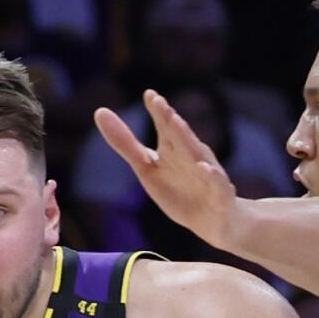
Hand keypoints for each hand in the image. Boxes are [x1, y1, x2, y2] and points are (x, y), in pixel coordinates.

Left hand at [94, 89, 240, 250]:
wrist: (211, 221)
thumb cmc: (177, 190)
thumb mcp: (147, 167)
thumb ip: (125, 143)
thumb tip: (99, 111)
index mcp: (173, 147)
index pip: (165, 125)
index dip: (157, 110)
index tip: (149, 95)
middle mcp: (191, 155)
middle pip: (179, 136)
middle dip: (170, 120)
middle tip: (158, 103)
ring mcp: (208, 173)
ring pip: (198, 155)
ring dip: (187, 139)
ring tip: (176, 123)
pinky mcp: (220, 194)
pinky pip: (217, 184)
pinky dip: (212, 176)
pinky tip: (205, 169)